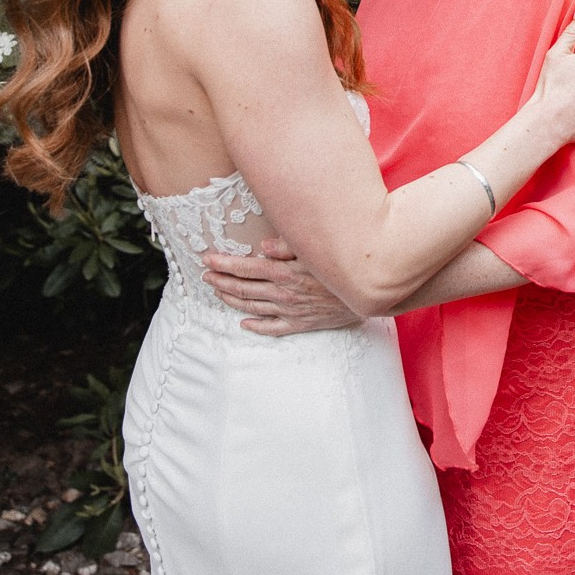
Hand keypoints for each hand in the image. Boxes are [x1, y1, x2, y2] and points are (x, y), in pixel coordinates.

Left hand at [200, 238, 360, 335]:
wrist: (369, 293)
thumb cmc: (344, 265)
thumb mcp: (317, 249)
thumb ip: (288, 245)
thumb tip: (262, 246)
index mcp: (285, 272)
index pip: (246, 268)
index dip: (224, 264)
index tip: (207, 259)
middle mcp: (284, 293)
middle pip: (244, 288)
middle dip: (221, 280)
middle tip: (205, 275)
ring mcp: (291, 311)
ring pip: (253, 307)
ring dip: (232, 299)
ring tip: (218, 291)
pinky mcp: (301, 323)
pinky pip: (273, 328)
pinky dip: (256, 326)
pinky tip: (245, 324)